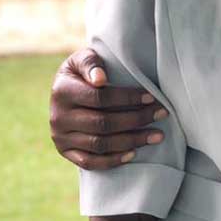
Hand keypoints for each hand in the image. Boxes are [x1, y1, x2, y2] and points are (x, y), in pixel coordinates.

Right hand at [50, 48, 168, 170]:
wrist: (65, 89)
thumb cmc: (83, 71)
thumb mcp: (83, 58)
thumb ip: (91, 63)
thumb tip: (100, 79)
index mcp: (62, 91)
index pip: (99, 98)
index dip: (127, 98)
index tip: (151, 97)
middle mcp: (58, 117)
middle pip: (103, 123)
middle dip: (136, 119)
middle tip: (161, 114)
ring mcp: (60, 137)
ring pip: (100, 144)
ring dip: (132, 141)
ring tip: (157, 135)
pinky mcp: (65, 151)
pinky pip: (89, 162)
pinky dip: (112, 161)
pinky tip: (133, 154)